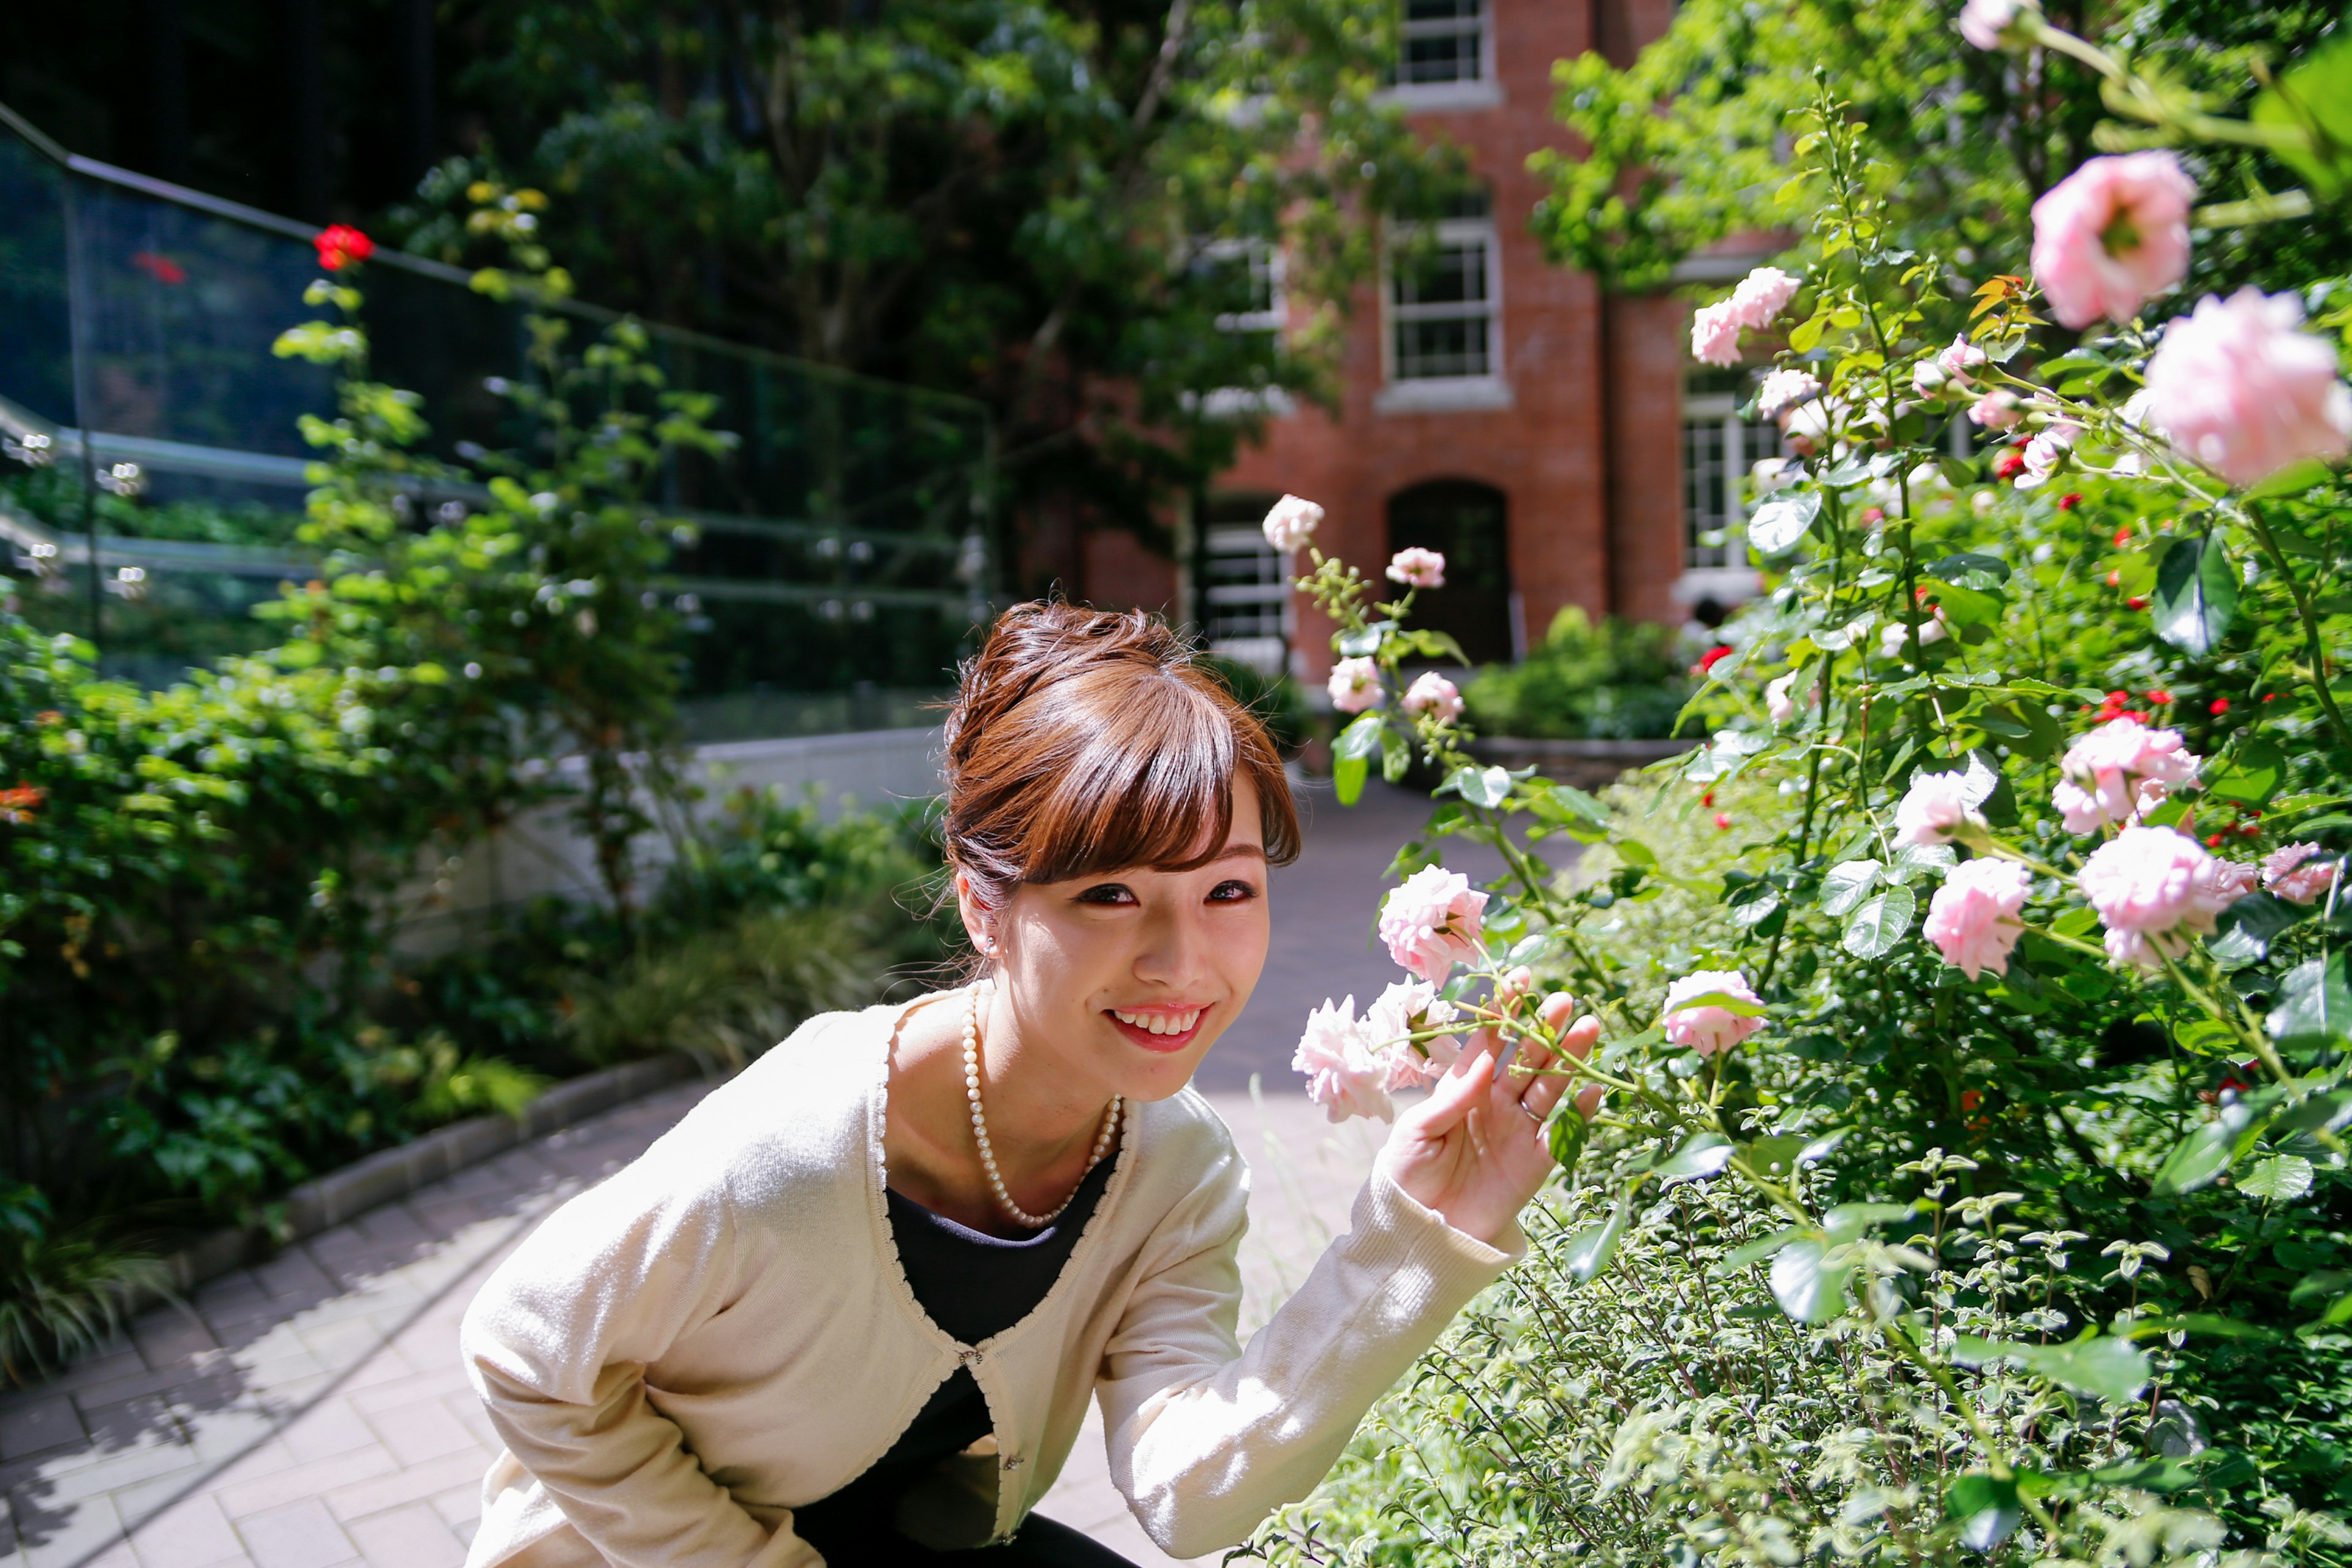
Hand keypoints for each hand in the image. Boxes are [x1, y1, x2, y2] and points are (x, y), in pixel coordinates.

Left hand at [1376, 997, 1603, 1247]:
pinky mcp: (1534, 1164)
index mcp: (1464, 1088)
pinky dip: (1579, 1113)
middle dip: (1544, 1030)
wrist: (1419, 1231)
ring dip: (1567, 1060)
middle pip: (1525, 1059)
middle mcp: (1494, 1103)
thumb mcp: (1418, 1131)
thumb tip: (1486, 1059)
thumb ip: (1453, 1096)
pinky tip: (1591, 1088)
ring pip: (1548, 1088)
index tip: (1522, 978)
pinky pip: (1561, 1135)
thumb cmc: (1407, 1174)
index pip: (1489, 1041)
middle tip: (1563, 1002)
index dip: (1505, 1010)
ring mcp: (1517, 1131)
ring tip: (1587, 1030)